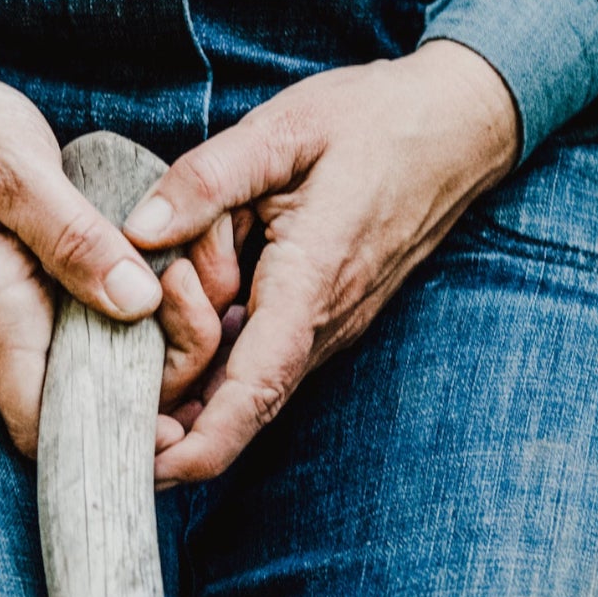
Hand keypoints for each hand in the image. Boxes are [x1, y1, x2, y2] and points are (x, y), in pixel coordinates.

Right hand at [0, 34, 234, 453]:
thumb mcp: (12, 168)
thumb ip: (72, 237)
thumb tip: (135, 303)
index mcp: (0, 310)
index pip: (38, 423)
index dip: (101, 441)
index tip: (167, 428)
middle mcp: (13, 323)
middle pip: (84, 401)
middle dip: (151, 387)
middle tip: (206, 327)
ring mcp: (26, 306)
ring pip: (96, 362)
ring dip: (154, 347)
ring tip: (198, 292)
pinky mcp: (40, 281)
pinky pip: (95, 320)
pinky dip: (141, 311)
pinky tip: (175, 277)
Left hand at [125, 40, 521, 484]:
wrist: (458, 125)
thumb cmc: (374, 121)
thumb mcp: (282, 128)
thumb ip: (206, 178)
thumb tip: (139, 231)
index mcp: (311, 280)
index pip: (257, 386)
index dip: (207, 442)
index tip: (159, 474)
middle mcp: (325, 322)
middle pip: (237, 397)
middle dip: (177, 387)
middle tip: (150, 313)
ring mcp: (330, 327)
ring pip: (248, 378)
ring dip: (198, 356)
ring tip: (168, 297)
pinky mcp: (326, 318)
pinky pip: (264, 355)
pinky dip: (221, 346)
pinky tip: (193, 303)